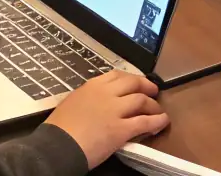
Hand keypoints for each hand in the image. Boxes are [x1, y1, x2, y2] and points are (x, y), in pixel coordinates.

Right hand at [45, 71, 168, 168]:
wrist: (58, 145)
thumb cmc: (60, 127)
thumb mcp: (73, 102)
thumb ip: (89, 98)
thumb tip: (97, 101)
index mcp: (93, 86)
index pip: (118, 75)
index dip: (131, 78)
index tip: (137, 82)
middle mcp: (106, 94)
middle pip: (133, 84)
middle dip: (146, 86)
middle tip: (153, 91)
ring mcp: (115, 110)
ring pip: (141, 101)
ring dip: (153, 105)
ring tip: (158, 110)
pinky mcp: (121, 129)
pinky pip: (144, 122)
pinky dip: (156, 121)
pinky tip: (162, 122)